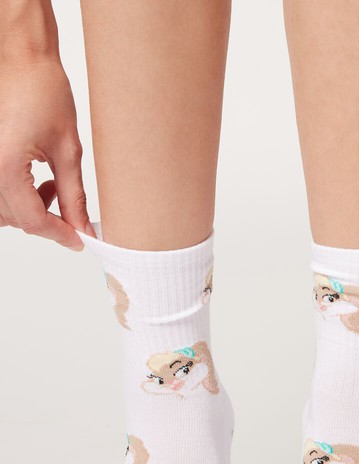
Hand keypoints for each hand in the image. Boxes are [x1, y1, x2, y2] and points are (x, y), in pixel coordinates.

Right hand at [0, 57, 91, 249]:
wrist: (23, 57)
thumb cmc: (42, 90)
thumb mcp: (68, 150)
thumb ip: (73, 196)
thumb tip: (81, 226)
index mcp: (5, 167)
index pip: (33, 220)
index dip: (59, 235)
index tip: (79, 240)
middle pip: (16, 219)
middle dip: (47, 222)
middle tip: (73, 213)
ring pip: (5, 211)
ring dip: (32, 211)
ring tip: (55, 189)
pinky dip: (19, 198)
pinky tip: (39, 182)